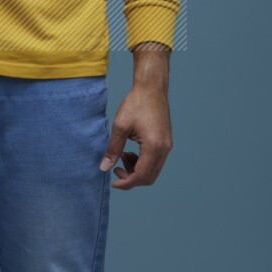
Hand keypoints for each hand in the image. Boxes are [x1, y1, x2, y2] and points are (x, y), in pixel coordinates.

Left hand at [99, 47, 172, 188]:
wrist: (151, 87)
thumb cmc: (136, 103)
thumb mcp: (120, 127)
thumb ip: (113, 149)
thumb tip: (104, 167)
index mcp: (154, 147)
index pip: (141, 176)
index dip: (126, 183)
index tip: (112, 181)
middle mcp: (164, 149)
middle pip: (149, 177)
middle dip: (131, 178)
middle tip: (115, 168)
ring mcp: (167, 146)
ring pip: (153, 170)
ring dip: (136, 169)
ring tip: (122, 155)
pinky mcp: (166, 142)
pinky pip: (155, 160)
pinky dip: (142, 161)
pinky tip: (130, 151)